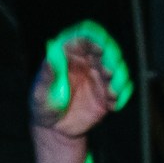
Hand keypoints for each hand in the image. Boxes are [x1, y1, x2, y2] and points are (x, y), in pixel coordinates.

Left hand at [30, 21, 133, 140]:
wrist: (54, 128)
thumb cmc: (43, 105)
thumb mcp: (40, 92)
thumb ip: (47, 76)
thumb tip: (50, 58)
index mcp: (69, 52)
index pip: (84, 35)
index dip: (95, 37)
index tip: (100, 48)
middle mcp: (87, 60)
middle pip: (107, 48)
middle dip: (112, 58)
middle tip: (110, 73)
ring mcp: (99, 75)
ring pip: (118, 67)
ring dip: (120, 78)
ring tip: (112, 93)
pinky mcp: (107, 92)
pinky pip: (123, 89)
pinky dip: (123, 95)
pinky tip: (113, 105)